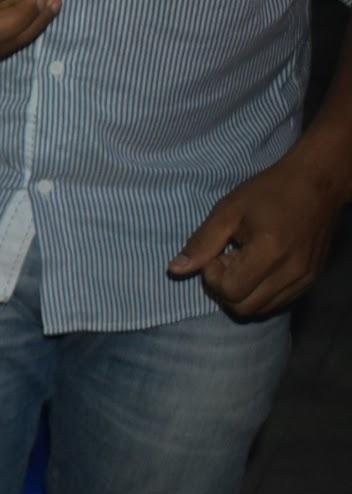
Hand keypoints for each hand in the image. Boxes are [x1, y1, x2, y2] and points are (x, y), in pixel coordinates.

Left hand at [168, 142, 350, 316]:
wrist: (317, 183)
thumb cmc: (268, 192)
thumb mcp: (228, 211)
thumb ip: (201, 243)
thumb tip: (175, 270)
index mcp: (270, 252)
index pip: (229, 290)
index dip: (214, 275)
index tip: (219, 252)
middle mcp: (291, 272)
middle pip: (243, 308)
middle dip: (225, 289)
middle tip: (228, 260)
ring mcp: (305, 279)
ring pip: (260, 310)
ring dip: (242, 293)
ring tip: (244, 263)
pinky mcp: (311, 281)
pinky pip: (277, 303)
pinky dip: (260, 294)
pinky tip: (259, 269)